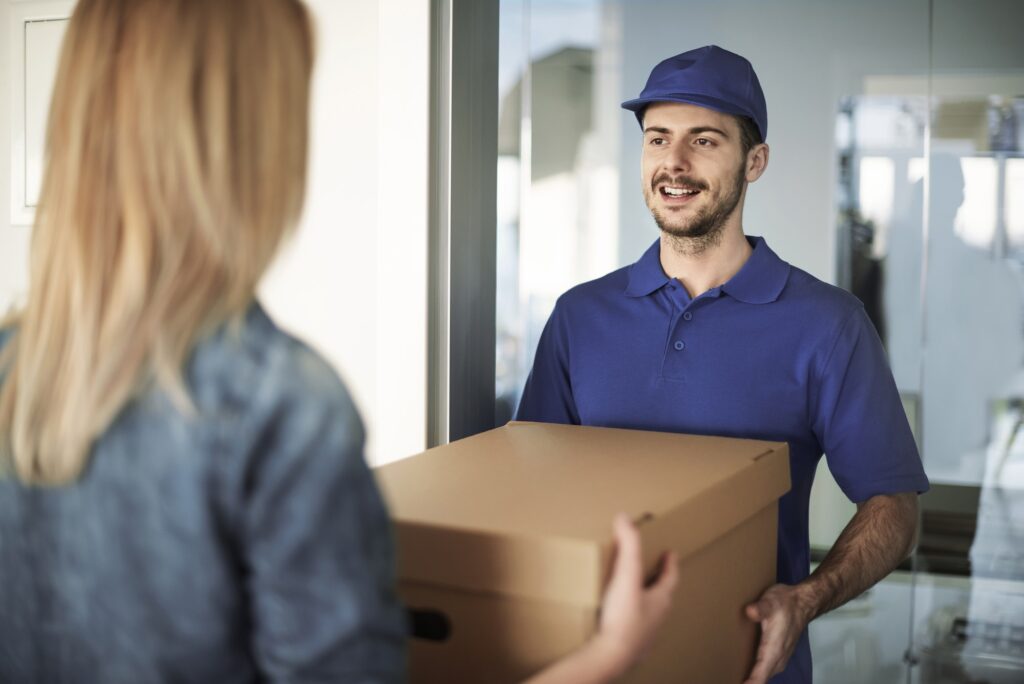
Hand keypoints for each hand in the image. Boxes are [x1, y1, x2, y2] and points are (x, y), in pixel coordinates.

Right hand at [521, 514, 678, 683]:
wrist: (612, 654)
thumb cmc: (624, 616)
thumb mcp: (626, 574)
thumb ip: (628, 545)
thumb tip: (625, 517)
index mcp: (660, 599)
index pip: (671, 577)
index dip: (670, 564)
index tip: (671, 553)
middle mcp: (657, 617)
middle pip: (662, 595)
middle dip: (658, 581)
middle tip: (651, 570)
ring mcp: (646, 633)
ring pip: (650, 613)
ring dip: (645, 601)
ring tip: (632, 593)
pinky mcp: (632, 645)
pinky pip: (634, 628)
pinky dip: (630, 619)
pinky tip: (618, 619)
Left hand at [742, 583, 814, 683]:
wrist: (802, 603)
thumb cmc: (784, 603)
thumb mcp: (770, 602)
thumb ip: (761, 608)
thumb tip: (750, 611)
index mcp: (774, 650)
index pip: (761, 675)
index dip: (750, 683)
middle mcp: (777, 659)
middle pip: (761, 679)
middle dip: (748, 683)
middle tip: (726, 679)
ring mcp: (779, 659)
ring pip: (764, 676)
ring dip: (752, 679)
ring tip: (733, 677)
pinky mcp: (778, 656)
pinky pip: (765, 671)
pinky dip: (756, 675)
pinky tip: (744, 671)